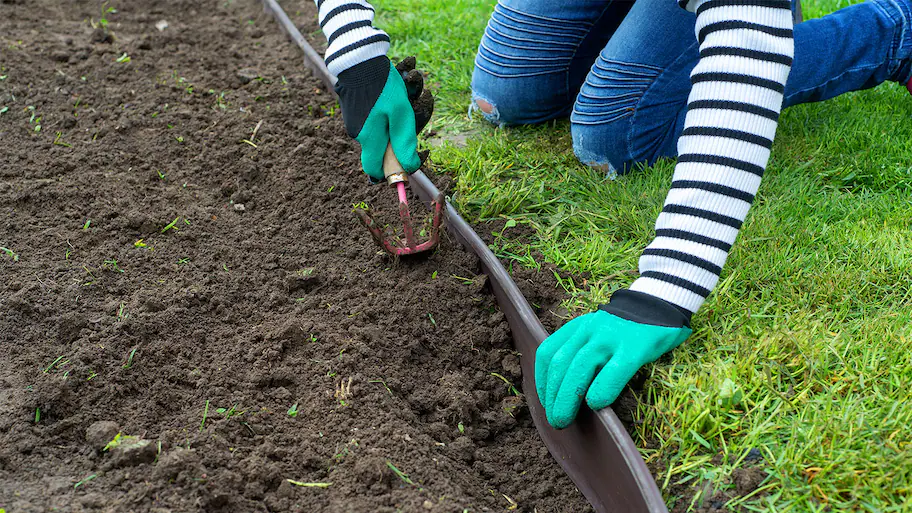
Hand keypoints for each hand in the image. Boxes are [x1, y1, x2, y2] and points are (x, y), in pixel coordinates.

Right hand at [334, 56, 432, 180]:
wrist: (358, 58)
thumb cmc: (382, 86)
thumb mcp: (401, 113)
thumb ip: (404, 142)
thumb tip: (410, 167)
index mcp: (369, 139)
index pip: (376, 170)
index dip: (392, 172)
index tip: (409, 163)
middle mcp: (358, 134)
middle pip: (381, 149)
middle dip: (398, 139)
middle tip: (412, 118)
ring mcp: (354, 120)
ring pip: (379, 131)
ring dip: (394, 121)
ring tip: (406, 96)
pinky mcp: (353, 108)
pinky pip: (373, 118)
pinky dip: (385, 111)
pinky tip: (392, 92)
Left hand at [535, 307, 690, 428]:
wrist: (659, 303)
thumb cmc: (625, 329)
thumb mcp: (596, 332)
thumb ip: (581, 352)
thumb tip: (565, 392)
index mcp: (578, 327)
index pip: (548, 353)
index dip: (542, 381)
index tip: (547, 402)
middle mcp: (589, 330)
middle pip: (560, 365)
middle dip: (553, 397)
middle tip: (556, 420)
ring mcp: (611, 337)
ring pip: (579, 368)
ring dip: (567, 399)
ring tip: (565, 420)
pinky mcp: (635, 347)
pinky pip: (613, 372)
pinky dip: (601, 390)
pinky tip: (597, 405)